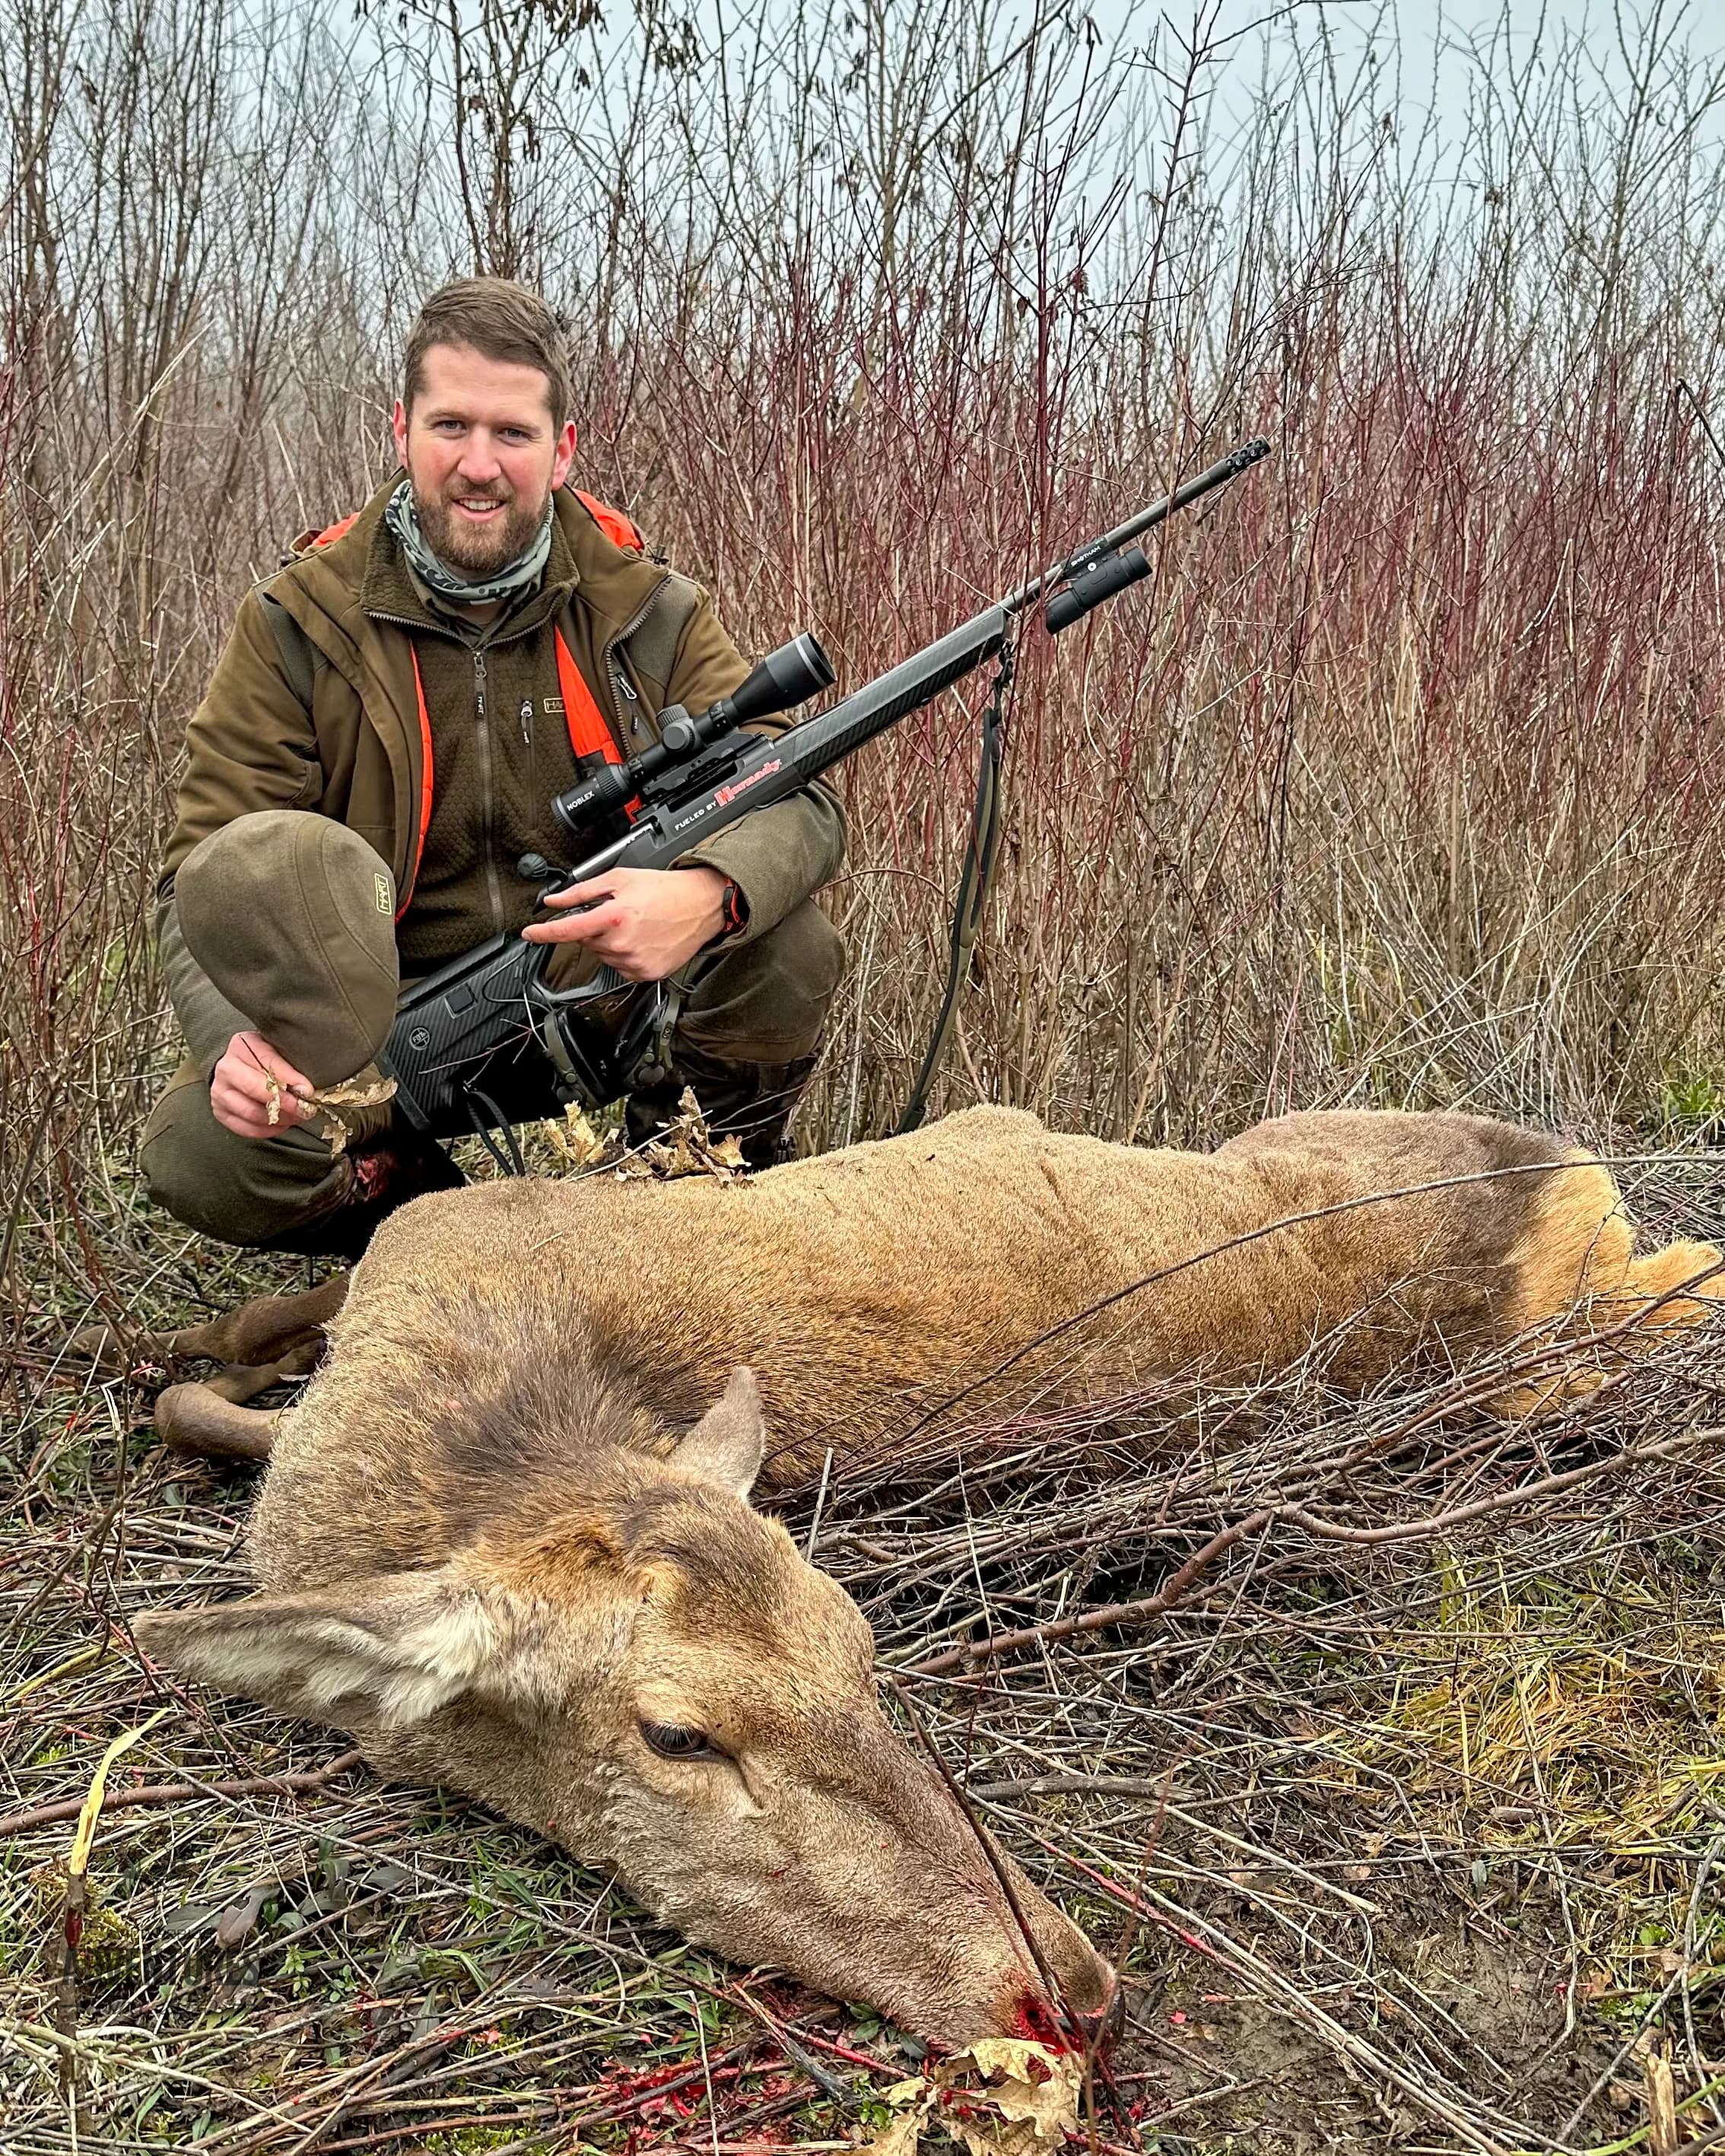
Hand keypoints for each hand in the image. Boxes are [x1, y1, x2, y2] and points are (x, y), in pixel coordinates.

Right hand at [210, 1031, 314, 1140]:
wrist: (238, 1068)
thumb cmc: (265, 1059)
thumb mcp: (277, 1050)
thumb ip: (290, 1063)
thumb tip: (306, 1089)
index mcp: (243, 1045)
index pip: (268, 1062)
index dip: (290, 1078)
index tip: (308, 1091)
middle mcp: (227, 1068)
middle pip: (255, 1089)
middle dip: (285, 1102)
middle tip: (304, 1109)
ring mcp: (220, 1091)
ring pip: (251, 1112)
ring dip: (279, 1118)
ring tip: (296, 1116)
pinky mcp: (220, 1112)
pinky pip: (246, 1128)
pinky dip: (268, 1129)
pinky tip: (282, 1124)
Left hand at [522, 865, 729, 981]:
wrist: (701, 905)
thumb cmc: (665, 890)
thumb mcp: (620, 879)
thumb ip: (582, 892)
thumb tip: (555, 901)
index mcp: (613, 917)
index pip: (567, 930)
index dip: (543, 933)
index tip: (530, 934)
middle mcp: (622, 943)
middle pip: (588, 942)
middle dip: (596, 928)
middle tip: (619, 913)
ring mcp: (635, 962)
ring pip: (604, 956)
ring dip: (611, 942)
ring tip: (636, 926)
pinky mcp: (647, 974)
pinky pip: (622, 968)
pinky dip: (626, 955)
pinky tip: (643, 940)